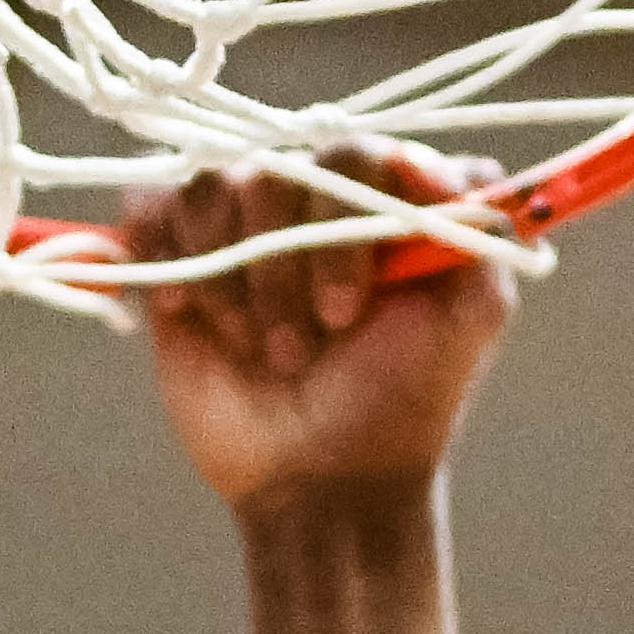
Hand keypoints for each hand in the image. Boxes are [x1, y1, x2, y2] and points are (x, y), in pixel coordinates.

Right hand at [121, 150, 517, 526]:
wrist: (319, 481)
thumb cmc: (402, 402)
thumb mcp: (472, 319)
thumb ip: (483, 231)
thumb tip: (446, 166)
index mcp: (381, 204)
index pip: (361, 152)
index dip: (356, 211)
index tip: (362, 297)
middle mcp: (311, 202)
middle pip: (281, 167)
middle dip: (292, 259)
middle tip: (314, 339)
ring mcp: (242, 227)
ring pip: (214, 185)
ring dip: (234, 271)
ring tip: (257, 347)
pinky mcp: (178, 257)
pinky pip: (150, 207)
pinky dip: (163, 251)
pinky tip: (189, 309)